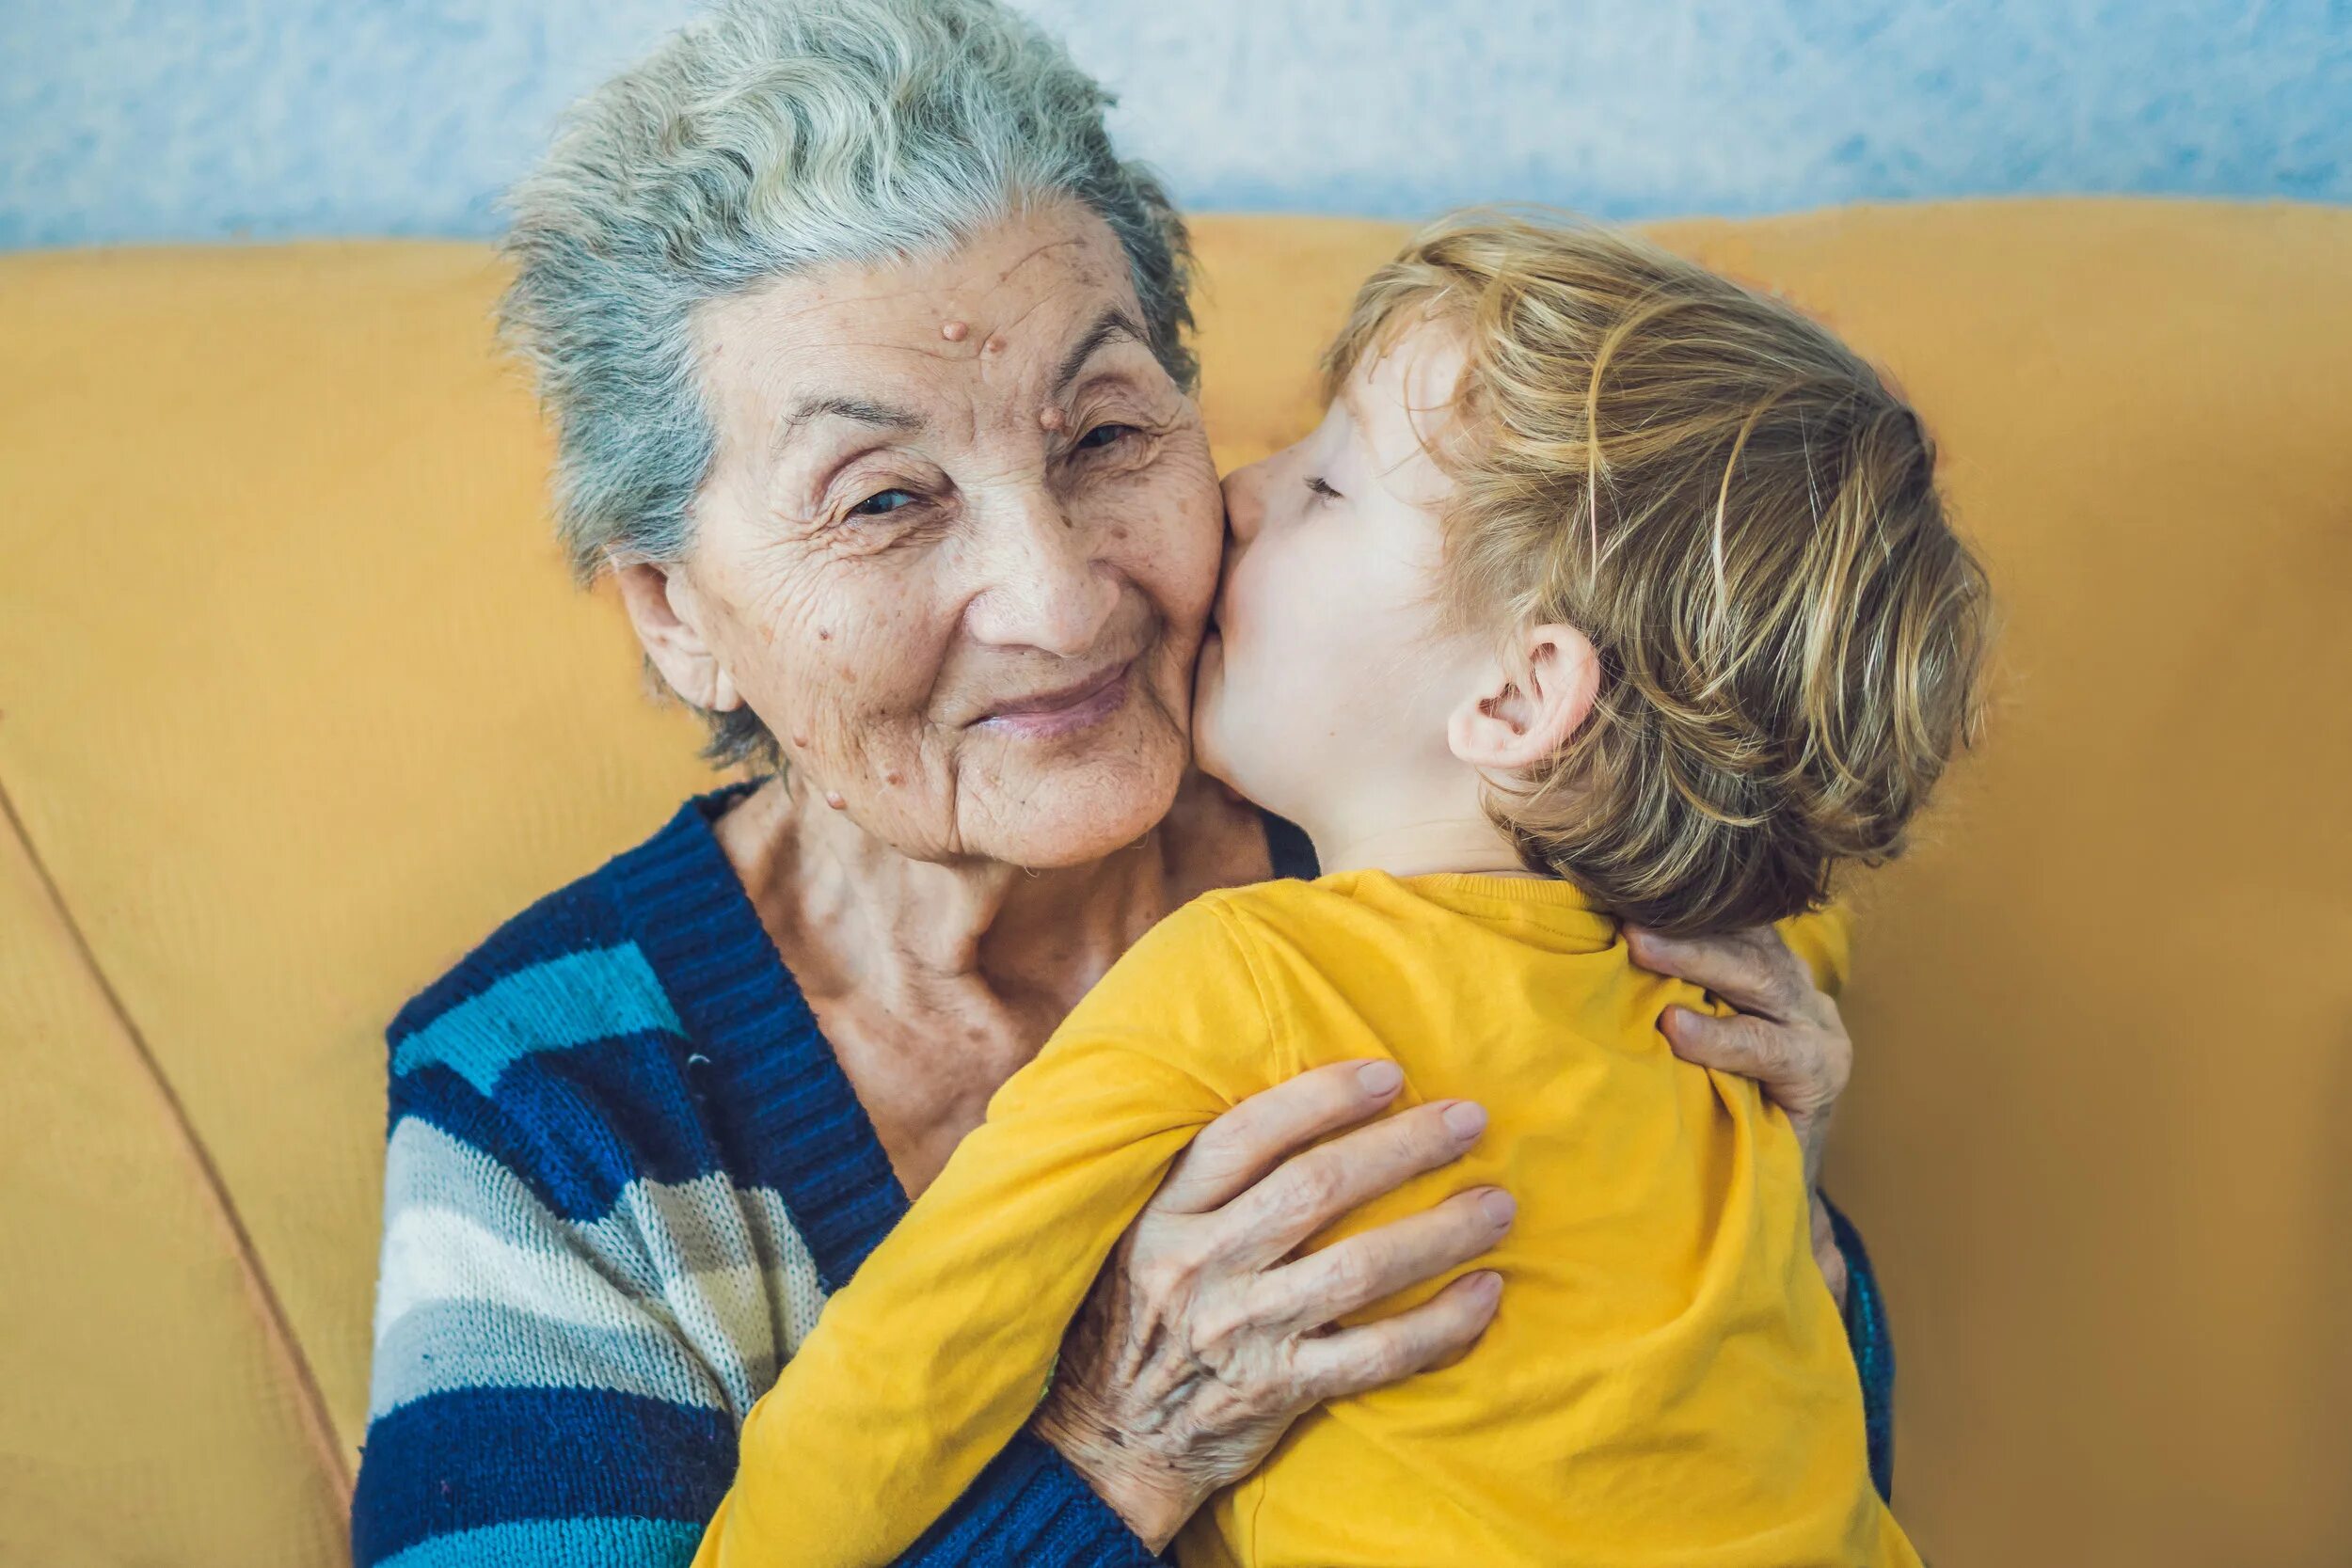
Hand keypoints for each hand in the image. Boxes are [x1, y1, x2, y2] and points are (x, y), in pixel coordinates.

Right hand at [1033, 1060, 1510, 1549]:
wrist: (1109, 1439)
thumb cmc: (1140, 1317)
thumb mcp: (1144, 1234)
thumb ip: (1207, 1182)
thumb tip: (1305, 1105)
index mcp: (1166, 1214)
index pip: (1246, 1136)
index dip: (1323, 1098)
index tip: (1389, 1075)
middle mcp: (1201, 1265)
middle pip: (1316, 1189)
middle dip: (1402, 1147)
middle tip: (1469, 1120)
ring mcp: (1242, 1332)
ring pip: (1358, 1268)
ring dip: (1440, 1232)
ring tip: (1498, 1206)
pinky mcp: (1279, 1391)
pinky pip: (1376, 1354)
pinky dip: (1440, 1325)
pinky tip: (1485, 1294)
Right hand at [1622, 923, 1854, 1308]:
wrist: (1796, 1123)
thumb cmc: (1766, 1160)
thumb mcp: (1765, 1174)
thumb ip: (1773, 1199)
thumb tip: (1778, 1249)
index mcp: (1819, 1072)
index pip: (1773, 1048)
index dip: (1725, 1040)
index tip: (1671, 1031)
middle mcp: (1817, 1021)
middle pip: (1764, 978)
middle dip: (1701, 960)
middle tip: (1639, 945)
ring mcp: (1797, 983)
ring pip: (1751, 938)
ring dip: (1689, 925)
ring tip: (1631, 915)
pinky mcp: (1773, 958)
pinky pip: (1739, 923)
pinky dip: (1694, 912)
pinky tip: (1643, 899)